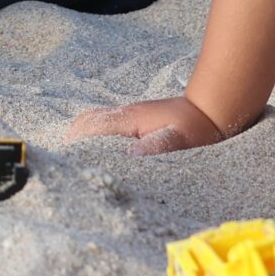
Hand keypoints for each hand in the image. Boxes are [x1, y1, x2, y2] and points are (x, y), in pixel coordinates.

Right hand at [68, 95, 226, 155]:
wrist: (211, 110)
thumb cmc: (197, 127)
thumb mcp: (180, 139)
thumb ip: (159, 145)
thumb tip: (131, 155)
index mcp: (129, 119)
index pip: (91, 126)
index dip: (75, 142)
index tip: (65, 161)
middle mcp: (125, 115)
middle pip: (86, 121)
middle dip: (71, 139)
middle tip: (63, 164)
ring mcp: (129, 117)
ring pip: (93, 122)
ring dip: (81, 138)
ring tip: (73, 163)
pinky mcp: (134, 122)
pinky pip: (104, 126)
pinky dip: (92, 136)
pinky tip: (95, 154)